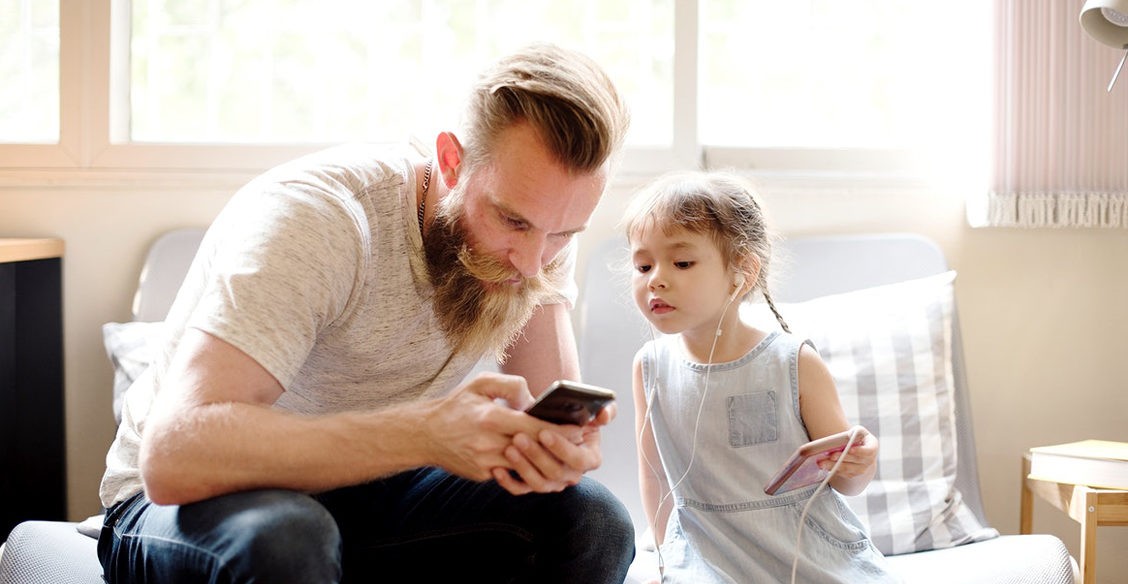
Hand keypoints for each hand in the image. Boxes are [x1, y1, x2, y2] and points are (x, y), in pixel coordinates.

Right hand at [419, 372, 574, 481]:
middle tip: (580, 440)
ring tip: (564, 450)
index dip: (560, 429)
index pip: (534, 426)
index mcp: (490, 417)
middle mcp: (489, 443)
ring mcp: (486, 462)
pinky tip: (540, 460)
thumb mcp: (480, 384)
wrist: (425, 435)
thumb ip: (510, 385)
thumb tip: (533, 399)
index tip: (579, 428)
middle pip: (534, 447)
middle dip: (559, 445)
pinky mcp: (484, 475)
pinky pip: (512, 473)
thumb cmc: (456, 406)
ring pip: (526, 464)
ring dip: (546, 458)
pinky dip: (527, 467)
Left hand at [492, 400, 616, 494]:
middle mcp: (573, 474)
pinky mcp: (533, 485)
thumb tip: (605, 415)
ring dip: (523, 467)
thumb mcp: (592, 409)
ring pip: (539, 484)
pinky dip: (508, 482)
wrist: (554, 421)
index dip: (562, 448)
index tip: (544, 432)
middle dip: (537, 455)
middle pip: (557, 473)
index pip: (579, 459)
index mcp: (590, 457)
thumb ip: (605, 410)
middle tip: (519, 437)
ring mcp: (553, 482)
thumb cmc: (573, 414)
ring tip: (509, 448)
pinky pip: (521, 490)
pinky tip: (497, 469)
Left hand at [818, 425, 877, 478]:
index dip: (860, 451)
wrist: (859, 449)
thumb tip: (849, 436)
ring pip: (847, 469)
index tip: (850, 449)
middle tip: (831, 456)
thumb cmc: (858, 437)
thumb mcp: (859, 431)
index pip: (868, 451)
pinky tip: (824, 466)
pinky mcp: (853, 474)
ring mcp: (862, 469)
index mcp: (872, 447)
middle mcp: (869, 460)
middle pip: (855, 461)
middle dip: (842, 458)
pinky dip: (833, 469)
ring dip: (834, 466)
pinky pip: (843, 473)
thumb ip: (855, 432)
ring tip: (822, 463)